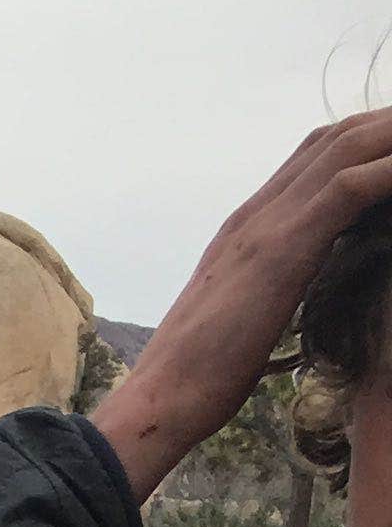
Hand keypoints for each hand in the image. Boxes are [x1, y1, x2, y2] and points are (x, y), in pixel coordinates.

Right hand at [93, 112, 391, 501]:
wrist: (159, 400)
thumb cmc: (198, 379)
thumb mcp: (243, 318)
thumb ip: (270, 290)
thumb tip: (295, 297)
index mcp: (248, 228)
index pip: (315, 156)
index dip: (365, 140)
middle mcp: (257, 214)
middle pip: (337, 137)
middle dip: (387, 125)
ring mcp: (267, 226)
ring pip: (348, 146)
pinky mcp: (282, 249)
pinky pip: (351, 186)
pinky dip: (390, 169)